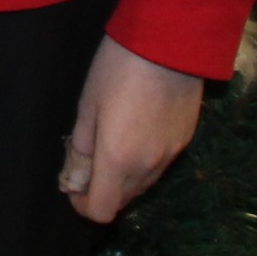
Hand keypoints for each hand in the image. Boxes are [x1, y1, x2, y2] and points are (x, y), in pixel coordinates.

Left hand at [60, 36, 201, 221]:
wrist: (168, 45)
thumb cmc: (117, 69)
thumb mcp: (88, 105)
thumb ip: (81, 149)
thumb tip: (73, 183)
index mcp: (119, 160)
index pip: (103, 210)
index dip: (83, 205)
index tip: (72, 186)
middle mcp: (148, 167)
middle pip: (123, 200)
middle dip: (101, 189)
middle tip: (86, 158)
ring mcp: (170, 156)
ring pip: (142, 185)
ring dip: (122, 178)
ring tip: (109, 143)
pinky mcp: (184, 141)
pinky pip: (158, 167)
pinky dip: (142, 163)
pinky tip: (134, 132)